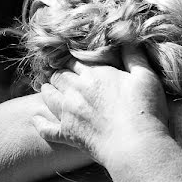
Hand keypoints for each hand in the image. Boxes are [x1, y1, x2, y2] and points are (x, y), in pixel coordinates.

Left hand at [33, 47, 168, 164]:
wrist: (136, 146)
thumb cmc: (145, 110)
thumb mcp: (146, 76)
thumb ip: (133, 55)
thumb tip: (125, 35)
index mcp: (95, 74)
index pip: (75, 60)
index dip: (73, 58)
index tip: (75, 59)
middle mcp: (76, 91)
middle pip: (59, 76)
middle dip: (60, 73)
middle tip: (62, 73)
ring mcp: (69, 113)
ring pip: (48, 96)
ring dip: (48, 90)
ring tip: (49, 88)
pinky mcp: (67, 134)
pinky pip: (46, 128)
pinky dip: (39, 123)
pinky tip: (36, 119)